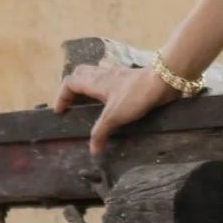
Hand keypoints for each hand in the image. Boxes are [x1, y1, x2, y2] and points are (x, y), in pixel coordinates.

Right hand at [52, 60, 168, 154]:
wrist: (162, 80)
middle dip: (73, 87)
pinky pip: (110, 74)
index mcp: (95, 81)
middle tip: (73, 103)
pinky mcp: (129, 76)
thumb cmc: (135, 95)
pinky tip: (111, 93)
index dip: (61, 96)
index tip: (60, 111)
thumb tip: (92, 150)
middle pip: (80, 73)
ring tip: (89, 98)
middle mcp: (103, 74)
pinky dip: (105, 81)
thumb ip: (101, 132)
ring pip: (95, 72)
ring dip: (88, 82)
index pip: (69, 82)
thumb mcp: (114, 116)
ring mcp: (117, 73)